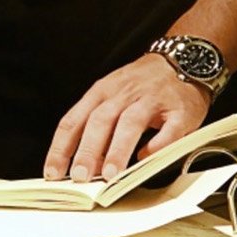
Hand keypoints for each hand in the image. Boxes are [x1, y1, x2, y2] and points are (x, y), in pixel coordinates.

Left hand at [44, 53, 209, 181]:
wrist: (183, 60)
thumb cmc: (141, 85)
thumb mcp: (112, 96)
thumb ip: (97, 127)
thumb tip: (86, 165)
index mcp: (102, 92)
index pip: (74, 120)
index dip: (62, 147)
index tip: (52, 171)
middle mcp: (124, 93)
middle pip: (100, 121)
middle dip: (88, 150)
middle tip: (80, 176)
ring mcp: (152, 100)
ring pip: (131, 123)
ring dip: (118, 149)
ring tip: (110, 174)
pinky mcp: (180, 110)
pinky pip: (169, 128)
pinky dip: (158, 144)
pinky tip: (148, 158)